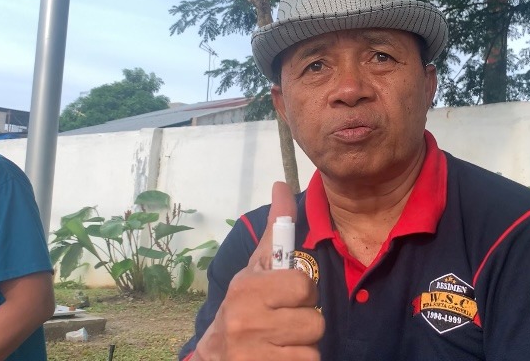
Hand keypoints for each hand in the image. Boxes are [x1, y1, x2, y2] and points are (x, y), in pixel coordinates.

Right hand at [193, 182, 323, 359]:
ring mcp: (253, 353)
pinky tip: (279, 357)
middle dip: (305, 322)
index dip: (303, 293)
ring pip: (313, 347)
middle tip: (284, 322)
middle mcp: (246, 321)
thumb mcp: (254, 269)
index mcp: (247, 288)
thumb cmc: (242, 308)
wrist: (214, 358)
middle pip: (315, 321)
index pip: (304, 285)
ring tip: (282, 341)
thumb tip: (283, 185)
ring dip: (304, 346)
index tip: (287, 297)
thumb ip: (275, 231)